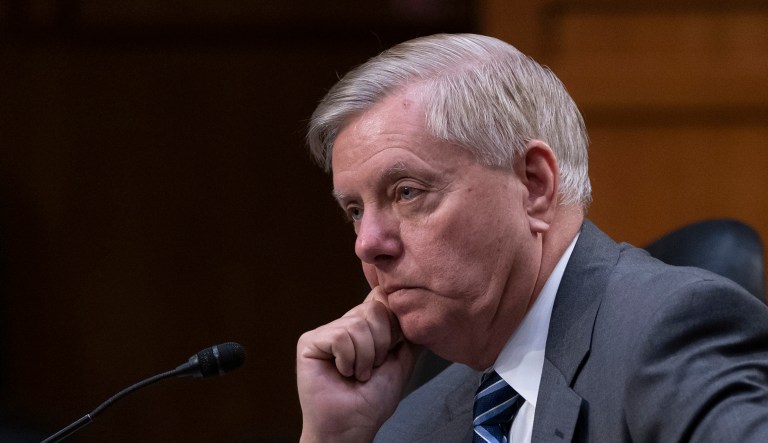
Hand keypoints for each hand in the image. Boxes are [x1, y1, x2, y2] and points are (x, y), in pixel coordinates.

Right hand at [296, 287, 418, 442]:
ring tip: (358, 374)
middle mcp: (344, 324)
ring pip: (357, 324)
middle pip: (374, 308)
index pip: (381, 298)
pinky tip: (342, 373)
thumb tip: (417, 310)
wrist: (353, 425)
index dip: (392, 320)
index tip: (391, 347)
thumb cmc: (372, 400)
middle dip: (383, 343)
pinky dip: (348, 360)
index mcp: (364, 326)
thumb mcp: (401, 361)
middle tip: (373, 367)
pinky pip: (340, 337)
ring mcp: (325, 332)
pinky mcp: (309, 342)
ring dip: (365, 357)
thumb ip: (408, 334)